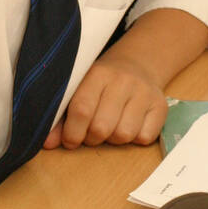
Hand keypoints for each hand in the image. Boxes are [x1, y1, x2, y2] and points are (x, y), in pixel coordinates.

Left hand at [43, 56, 167, 149]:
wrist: (139, 64)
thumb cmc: (103, 83)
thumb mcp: (82, 88)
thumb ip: (63, 116)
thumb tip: (47, 144)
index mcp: (98, 73)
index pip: (82, 108)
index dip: (72, 132)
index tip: (69, 141)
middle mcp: (123, 81)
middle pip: (102, 127)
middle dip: (92, 138)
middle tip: (91, 134)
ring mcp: (144, 92)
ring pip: (124, 135)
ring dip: (113, 139)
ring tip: (110, 127)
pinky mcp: (160, 106)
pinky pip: (144, 138)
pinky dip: (134, 139)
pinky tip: (130, 124)